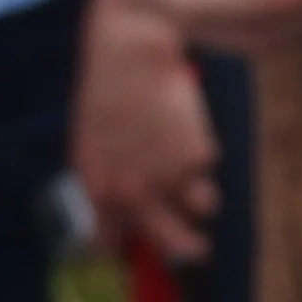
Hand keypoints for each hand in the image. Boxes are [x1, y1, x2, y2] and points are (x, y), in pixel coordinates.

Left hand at [71, 0, 219, 263]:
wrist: (131, 51)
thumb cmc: (107, 92)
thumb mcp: (91, 145)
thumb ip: (105, 183)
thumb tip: (120, 212)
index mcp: (98, 192)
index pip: (106, 247)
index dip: (122, 251)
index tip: (134, 248)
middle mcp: (135, 194)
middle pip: (174, 246)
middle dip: (188, 249)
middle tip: (196, 247)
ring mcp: (171, 176)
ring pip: (204, 207)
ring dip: (201, 193)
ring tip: (192, 169)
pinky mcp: (201, 153)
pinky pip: (211, 165)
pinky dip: (205, 152)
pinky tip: (189, 128)